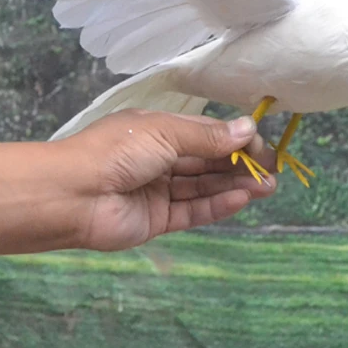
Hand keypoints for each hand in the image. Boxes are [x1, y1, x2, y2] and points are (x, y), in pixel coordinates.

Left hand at [60, 110, 276, 251]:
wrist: (73, 193)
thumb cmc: (117, 151)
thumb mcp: (165, 132)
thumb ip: (207, 136)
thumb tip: (247, 128)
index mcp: (158, 130)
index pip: (205, 133)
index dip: (235, 138)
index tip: (263, 146)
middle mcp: (159, 158)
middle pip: (207, 161)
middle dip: (240, 164)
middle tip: (274, 170)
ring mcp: (158, 190)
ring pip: (204, 186)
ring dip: (235, 185)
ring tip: (268, 186)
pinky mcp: (158, 219)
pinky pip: (193, 210)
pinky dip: (218, 204)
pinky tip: (242, 199)